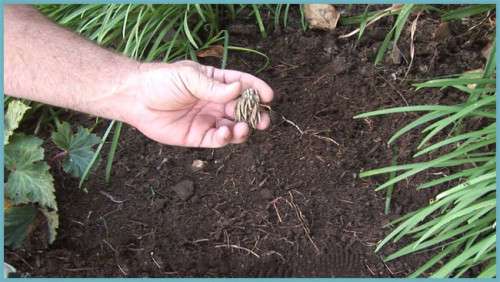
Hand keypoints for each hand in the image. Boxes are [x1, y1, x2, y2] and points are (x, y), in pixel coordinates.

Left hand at [122, 60, 273, 147]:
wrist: (137, 99)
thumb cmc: (162, 82)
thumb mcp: (189, 77)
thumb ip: (214, 87)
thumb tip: (239, 89)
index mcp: (215, 82)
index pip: (242, 84)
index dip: (257, 89)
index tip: (269, 96)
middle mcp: (215, 102)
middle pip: (242, 109)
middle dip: (255, 114)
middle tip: (263, 120)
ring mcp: (208, 120)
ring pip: (234, 127)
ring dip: (243, 129)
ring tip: (243, 128)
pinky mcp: (199, 136)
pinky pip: (218, 140)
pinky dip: (226, 138)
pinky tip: (225, 133)